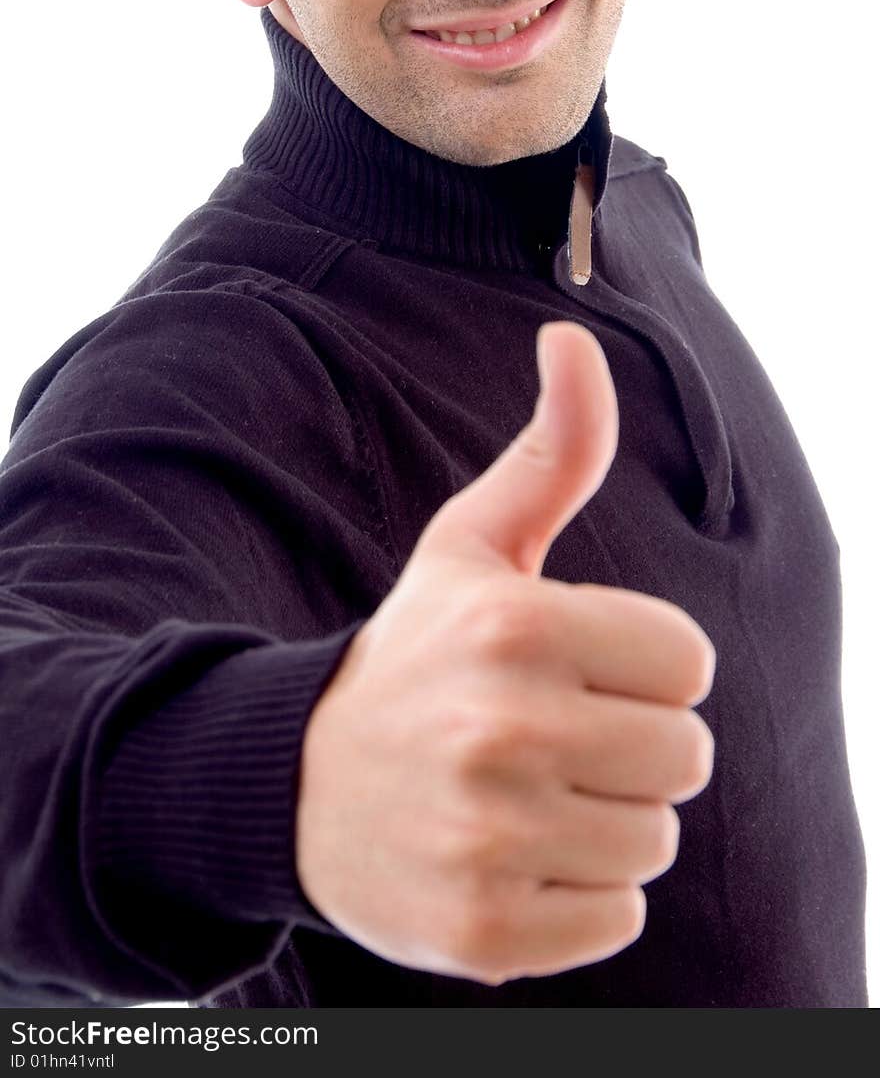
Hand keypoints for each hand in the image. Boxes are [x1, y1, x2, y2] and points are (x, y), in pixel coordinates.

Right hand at [295, 320, 715, 985]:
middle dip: (633, 745)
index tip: (579, 669)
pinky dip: (579, 899)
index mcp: (515, 627)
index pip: (690, 663)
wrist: (294, 783)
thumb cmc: (415, 653)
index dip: (643, 666)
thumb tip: (572, 334)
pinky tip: (512, 857)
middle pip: (686, 757)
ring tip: (529, 795)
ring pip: (653, 842)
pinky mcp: (482, 932)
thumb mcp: (472, 544)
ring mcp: (489, 839)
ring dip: (606, 820)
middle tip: (553, 736)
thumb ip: (551, 448)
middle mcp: (501, 731)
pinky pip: (615, 921)